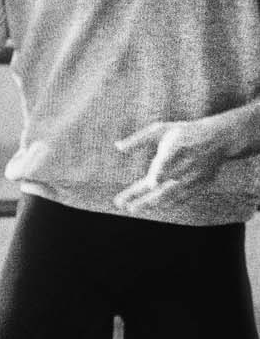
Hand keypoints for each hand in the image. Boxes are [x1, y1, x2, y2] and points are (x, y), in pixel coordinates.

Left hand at [113, 117, 234, 212]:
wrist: (220, 138)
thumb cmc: (184, 132)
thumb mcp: (162, 129)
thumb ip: (139, 139)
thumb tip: (118, 147)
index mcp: (178, 146)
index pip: (168, 162)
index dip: (161, 172)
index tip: (151, 183)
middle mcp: (188, 163)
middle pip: (167, 183)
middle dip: (147, 198)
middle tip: (128, 207)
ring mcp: (196, 175)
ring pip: (173, 194)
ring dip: (154, 203)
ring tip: (134, 208)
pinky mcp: (202, 184)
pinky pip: (183, 197)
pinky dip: (168, 203)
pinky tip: (152, 207)